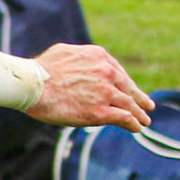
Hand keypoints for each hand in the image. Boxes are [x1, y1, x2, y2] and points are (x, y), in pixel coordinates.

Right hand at [26, 43, 153, 132]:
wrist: (32, 85)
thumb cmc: (40, 70)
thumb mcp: (64, 52)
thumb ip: (79, 58)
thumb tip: (82, 63)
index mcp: (99, 57)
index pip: (118, 72)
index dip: (126, 83)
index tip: (131, 90)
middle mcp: (107, 73)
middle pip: (128, 88)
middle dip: (139, 98)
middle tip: (147, 106)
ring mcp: (105, 92)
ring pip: (129, 104)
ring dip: (139, 114)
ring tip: (144, 121)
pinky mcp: (100, 112)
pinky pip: (124, 118)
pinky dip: (132, 123)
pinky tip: (136, 128)